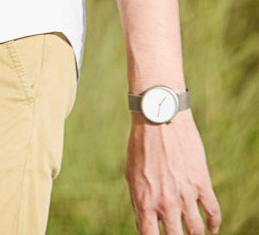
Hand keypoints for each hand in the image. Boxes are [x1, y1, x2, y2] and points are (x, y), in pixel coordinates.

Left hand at [128, 113, 220, 233]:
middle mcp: (166, 203)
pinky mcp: (202, 184)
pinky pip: (213, 212)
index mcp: (144, 201)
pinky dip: (214, 224)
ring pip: (197, 230)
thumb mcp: (131, 176)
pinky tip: (212, 229)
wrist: (158, 121)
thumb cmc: (141, 148)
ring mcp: (186, 195)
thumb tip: (143, 225)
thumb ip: (138, 202)